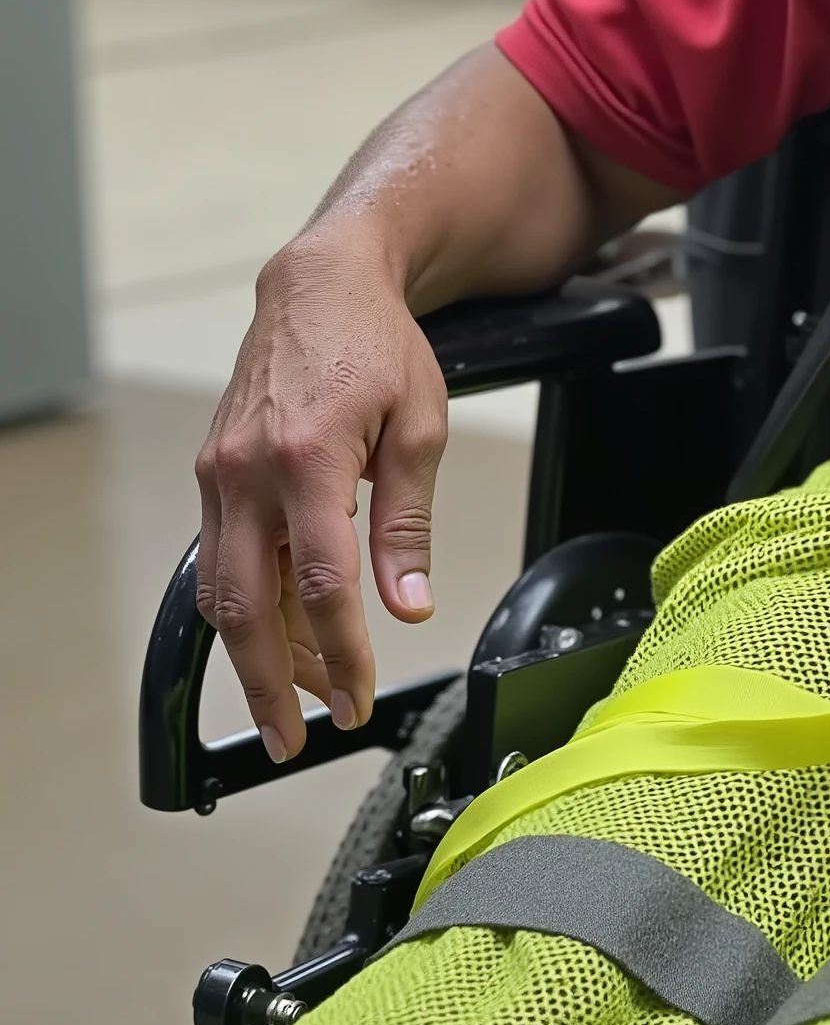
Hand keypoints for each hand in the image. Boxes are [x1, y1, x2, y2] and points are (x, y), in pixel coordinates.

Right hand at [195, 231, 448, 762]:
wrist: (321, 285)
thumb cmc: (378, 347)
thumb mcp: (420, 429)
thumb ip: (409, 525)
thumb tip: (408, 605)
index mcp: (308, 459)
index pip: (322, 583)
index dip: (341, 653)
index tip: (358, 697)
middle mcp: (249, 471)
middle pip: (248, 607)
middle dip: (270, 684)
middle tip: (297, 738)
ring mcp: (221, 474)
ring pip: (225, 590)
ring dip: (259, 653)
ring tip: (301, 695)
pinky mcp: (214, 474)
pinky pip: (223, 558)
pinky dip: (251, 606)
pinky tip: (287, 633)